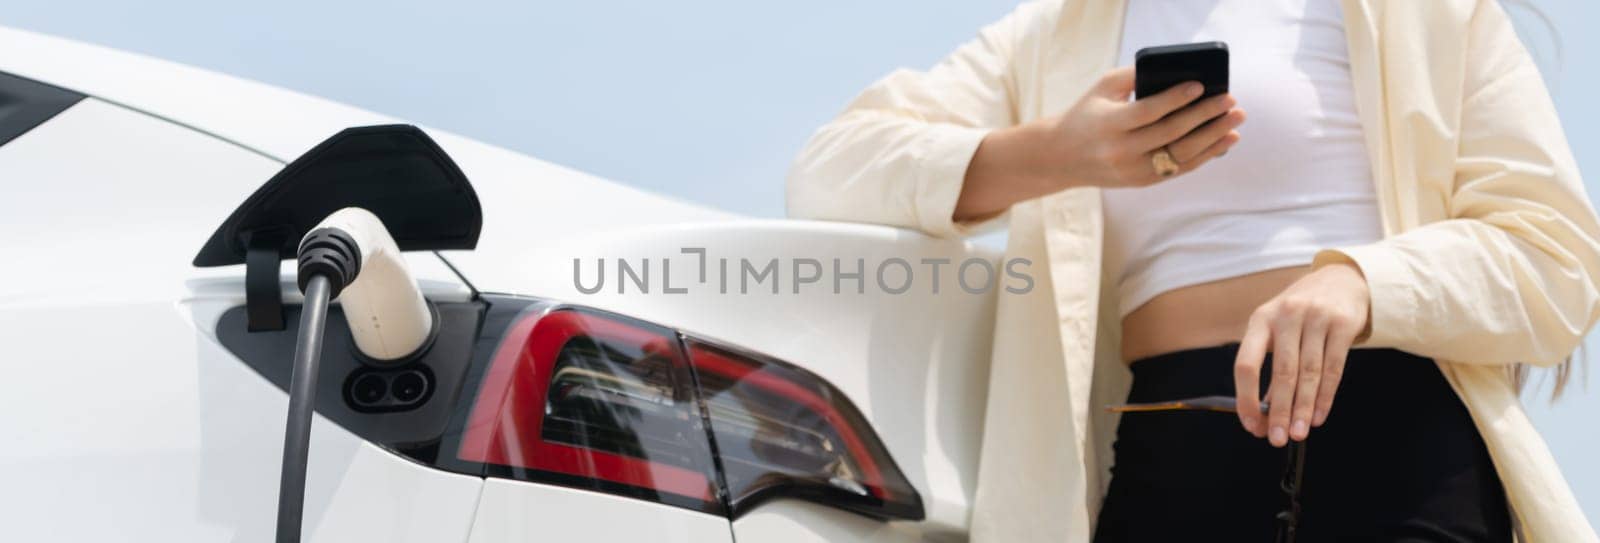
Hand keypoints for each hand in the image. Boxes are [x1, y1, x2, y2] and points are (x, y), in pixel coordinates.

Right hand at [954, 67, 1244, 219]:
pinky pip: (1179, 169)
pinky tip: (1224, 140)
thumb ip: (1134, 76)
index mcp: (1108, 125)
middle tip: (1230, 100)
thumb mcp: (1102, 89)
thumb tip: (1178, 71)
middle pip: (1170, 134)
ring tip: (1235, 120)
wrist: (1063, 157)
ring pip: (1180, 155)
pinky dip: (1205, 155)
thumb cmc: (1087, 114)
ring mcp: (1132, 171)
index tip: (1200, 85)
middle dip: (1204, 116)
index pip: (1148, 112)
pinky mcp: (1141, 182)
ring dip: (1213, 137)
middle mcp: (1120, 152)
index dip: (1176, 99)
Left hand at [1234, 262, 1370, 446]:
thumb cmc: (1302, 313)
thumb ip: (1271, 367)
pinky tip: (1319, 415)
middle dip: (1280, 411)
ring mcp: (1316, 318)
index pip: (1246, 364)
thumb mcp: (1278, 330)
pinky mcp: (1343, 324)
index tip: (1251, 424)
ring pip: (1309, 373)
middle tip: (1278, 438)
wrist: (1343, 279)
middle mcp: (1286, 316)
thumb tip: (1266, 412)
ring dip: (1303, 408)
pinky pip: (1334, 368)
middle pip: (1282, 373)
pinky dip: (1325, 396)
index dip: (1246, 398)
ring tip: (1299, 433)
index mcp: (1260, 319)